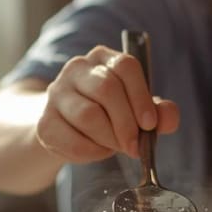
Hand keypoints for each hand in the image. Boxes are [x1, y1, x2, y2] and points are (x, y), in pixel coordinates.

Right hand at [37, 45, 180, 163]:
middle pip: (106, 89)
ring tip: (115, 146)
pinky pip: (73, 141)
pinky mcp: (44, 122)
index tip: (150, 124)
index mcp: (103, 58)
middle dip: (126, 123)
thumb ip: (158, 113)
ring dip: (109, 139)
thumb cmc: (109, 116)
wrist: (67, 131)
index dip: (140, 96)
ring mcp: (56, 93)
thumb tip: (168, 118)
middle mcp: (76, 68)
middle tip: (135, 146)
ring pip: (88, 115)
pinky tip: (96, 151)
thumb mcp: (137, 111)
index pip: (125, 66)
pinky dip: (92, 153)